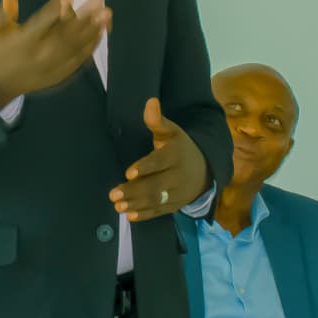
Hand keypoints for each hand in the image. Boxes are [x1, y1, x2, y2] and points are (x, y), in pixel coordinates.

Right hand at [0, 0, 109, 108]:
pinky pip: (79, 60)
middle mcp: (39, 56)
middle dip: (83, 18)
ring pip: (75, 47)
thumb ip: (2, 13)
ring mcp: (52, 67)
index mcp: (21, 43)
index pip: (40, 24)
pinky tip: (102, 32)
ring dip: (93, 30)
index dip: (54, 10)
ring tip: (107, 15)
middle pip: (64, 35)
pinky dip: (91, 46)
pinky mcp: (60, 74)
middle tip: (98, 1)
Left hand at [110, 97, 210, 221]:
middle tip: (113, 194)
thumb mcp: (171, 132)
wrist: (204, 169)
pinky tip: (130, 215)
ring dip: (136, 204)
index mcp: (176, 155)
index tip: (128, 173)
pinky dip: (145, 215)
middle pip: (155, 185)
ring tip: (117, 206)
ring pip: (156, 200)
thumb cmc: (179, 148)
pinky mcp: (175, 205)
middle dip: (134, 191)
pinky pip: (160, 211)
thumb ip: (157, 121)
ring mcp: (177, 192)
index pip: (160, 161)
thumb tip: (150, 102)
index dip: (145, 168)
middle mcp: (178, 175)